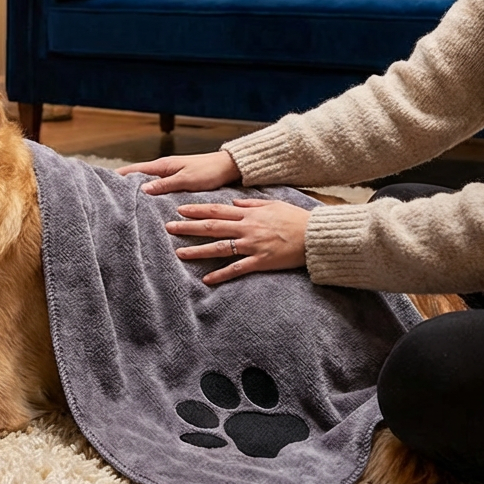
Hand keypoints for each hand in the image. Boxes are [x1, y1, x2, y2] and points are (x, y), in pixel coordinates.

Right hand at [116, 150, 240, 194]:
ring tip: (124, 203)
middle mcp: (164, 169)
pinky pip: (159, 188)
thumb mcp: (186, 180)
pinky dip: (151, 193)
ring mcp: (170, 175)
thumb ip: (165, 185)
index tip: (103, 181)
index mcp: (163, 165)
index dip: (119, 175)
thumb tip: (142, 189)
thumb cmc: (209, 171)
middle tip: (109, 197)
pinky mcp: (177, 181)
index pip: (134, 170)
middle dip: (124, 185)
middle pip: (138, 177)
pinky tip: (148, 203)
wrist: (228, 167)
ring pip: (148, 183)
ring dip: (137, 191)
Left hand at [167, 198, 309, 285]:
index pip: (216, 211)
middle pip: (212, 227)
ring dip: (198, 251)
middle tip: (169, 228)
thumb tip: (234, 204)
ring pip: (219, 248)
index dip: (197, 210)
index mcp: (248, 214)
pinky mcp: (260, 262)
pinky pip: (237, 269)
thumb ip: (251, 204)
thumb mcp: (272, 204)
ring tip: (180, 253)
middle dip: (189, 228)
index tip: (180, 210)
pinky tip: (207, 279)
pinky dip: (221, 274)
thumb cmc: (295, 218)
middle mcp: (246, 229)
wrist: (314, 235)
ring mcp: (252, 246)